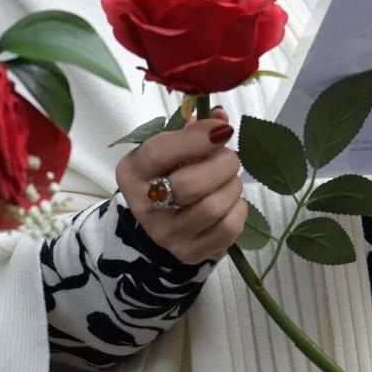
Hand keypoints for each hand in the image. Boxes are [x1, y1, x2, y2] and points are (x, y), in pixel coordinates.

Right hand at [116, 106, 245, 264]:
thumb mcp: (171, 150)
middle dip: (222, 164)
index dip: (194, 139)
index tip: (221, 129)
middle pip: (190, 184)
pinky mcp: (190, 253)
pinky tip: (230, 203)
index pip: (158, 153)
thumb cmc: (168, 175)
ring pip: (213, 207)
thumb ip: (193, 130)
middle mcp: (144, 207)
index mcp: (133, 172)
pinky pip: (228, 229)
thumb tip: (221, 118)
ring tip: (229, 180)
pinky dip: (238, 210)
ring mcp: (166, 235)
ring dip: (232, 187)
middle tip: (229, 157)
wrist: (162, 222)